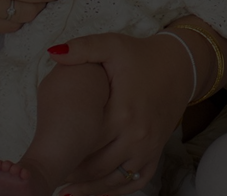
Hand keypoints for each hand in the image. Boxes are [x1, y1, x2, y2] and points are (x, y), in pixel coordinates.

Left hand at [50, 33, 189, 194]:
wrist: (181, 65)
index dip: (63, 154)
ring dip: (91, 188)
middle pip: (98, 167)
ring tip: (66, 188)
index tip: (45, 157)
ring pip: (115, 179)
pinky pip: (136, 181)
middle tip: (50, 174)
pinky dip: (116, 191)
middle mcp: (137, 135)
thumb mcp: (113, 46)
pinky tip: (98, 191)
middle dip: (72, 174)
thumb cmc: (143, 56)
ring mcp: (148, 147)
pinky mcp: (156, 152)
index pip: (86, 143)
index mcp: (122, 111)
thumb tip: (54, 54)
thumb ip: (83, 49)